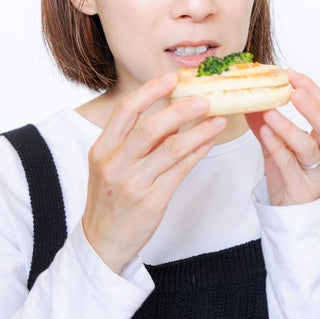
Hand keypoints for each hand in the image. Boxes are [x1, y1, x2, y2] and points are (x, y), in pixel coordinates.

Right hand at [82, 72, 226, 272]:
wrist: (102, 241)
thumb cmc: (111, 197)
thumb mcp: (111, 164)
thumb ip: (135, 140)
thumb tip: (170, 111)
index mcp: (102, 149)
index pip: (125, 112)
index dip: (150, 92)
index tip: (171, 77)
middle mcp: (115, 165)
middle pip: (149, 129)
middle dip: (179, 111)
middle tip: (203, 99)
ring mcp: (134, 184)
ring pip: (171, 150)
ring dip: (199, 132)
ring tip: (218, 119)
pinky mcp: (152, 201)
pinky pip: (181, 171)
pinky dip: (198, 153)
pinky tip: (209, 142)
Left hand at [246, 69, 319, 205]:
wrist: (292, 217)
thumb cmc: (291, 179)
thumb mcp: (280, 148)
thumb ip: (267, 124)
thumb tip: (250, 98)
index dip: (312, 90)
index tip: (292, 74)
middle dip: (313, 107)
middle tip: (294, 90)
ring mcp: (317, 175)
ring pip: (309, 148)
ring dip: (289, 127)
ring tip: (270, 112)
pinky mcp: (302, 190)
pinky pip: (289, 165)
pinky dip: (278, 147)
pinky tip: (265, 132)